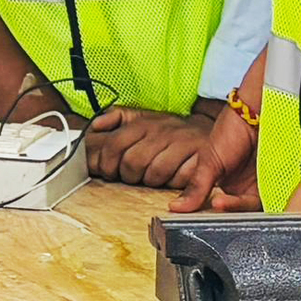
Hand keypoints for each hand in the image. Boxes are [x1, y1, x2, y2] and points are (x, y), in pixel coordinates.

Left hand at [85, 106, 213, 188]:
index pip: (115, 143)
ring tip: (153, 176)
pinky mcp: (201, 157)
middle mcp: (162, 131)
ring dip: (151, 180)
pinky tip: (173, 176)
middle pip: (133, 162)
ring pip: (155, 173)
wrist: (204, 129)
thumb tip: (96, 125)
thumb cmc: (166, 131)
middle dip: (128, 175)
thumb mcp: (140, 118)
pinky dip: (174, 182)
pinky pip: (179, 179)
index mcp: (144, 123)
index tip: (108, 171)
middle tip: (132, 176)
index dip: (107, 162)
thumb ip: (116, 118)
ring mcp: (183, 143)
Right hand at [167, 104, 260, 210]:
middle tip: (209, 208)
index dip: (206, 214)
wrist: (257, 113)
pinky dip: (254, 204)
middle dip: (221, 214)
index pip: (216, 208)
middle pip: (233, 212)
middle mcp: (243, 188)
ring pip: (250, 210)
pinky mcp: (277, 185)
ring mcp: (261, 187)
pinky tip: (241, 201)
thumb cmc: (231, 130)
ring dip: (234, 209)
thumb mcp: (208, 161)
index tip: (194, 216)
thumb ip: (195, 187)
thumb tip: (175, 208)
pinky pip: (268, 202)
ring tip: (219, 202)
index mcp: (225, 185)